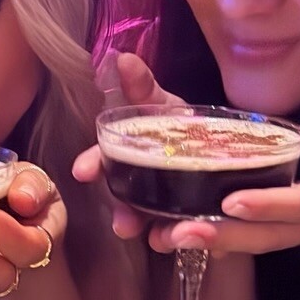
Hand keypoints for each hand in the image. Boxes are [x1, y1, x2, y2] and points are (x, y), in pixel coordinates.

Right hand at [71, 52, 183, 240]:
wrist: (216, 148)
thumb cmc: (178, 125)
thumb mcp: (164, 104)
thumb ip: (142, 86)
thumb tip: (122, 57)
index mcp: (128, 154)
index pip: (102, 161)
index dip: (91, 164)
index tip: (82, 171)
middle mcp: (138, 185)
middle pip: (125, 203)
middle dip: (123, 214)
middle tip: (123, 225)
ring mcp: (161, 206)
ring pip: (153, 226)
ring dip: (155, 234)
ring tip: (161, 239)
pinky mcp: (187, 223)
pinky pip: (185, 236)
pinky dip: (188, 240)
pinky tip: (197, 242)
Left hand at [149, 108, 299, 272]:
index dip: (272, 207)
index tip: (234, 202)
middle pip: (260, 235)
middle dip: (219, 235)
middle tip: (174, 233)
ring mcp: (281, 230)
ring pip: (237, 238)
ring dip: (196, 238)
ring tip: (152, 234)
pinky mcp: (262, 226)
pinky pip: (229, 230)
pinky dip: (195, 230)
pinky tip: (156, 225)